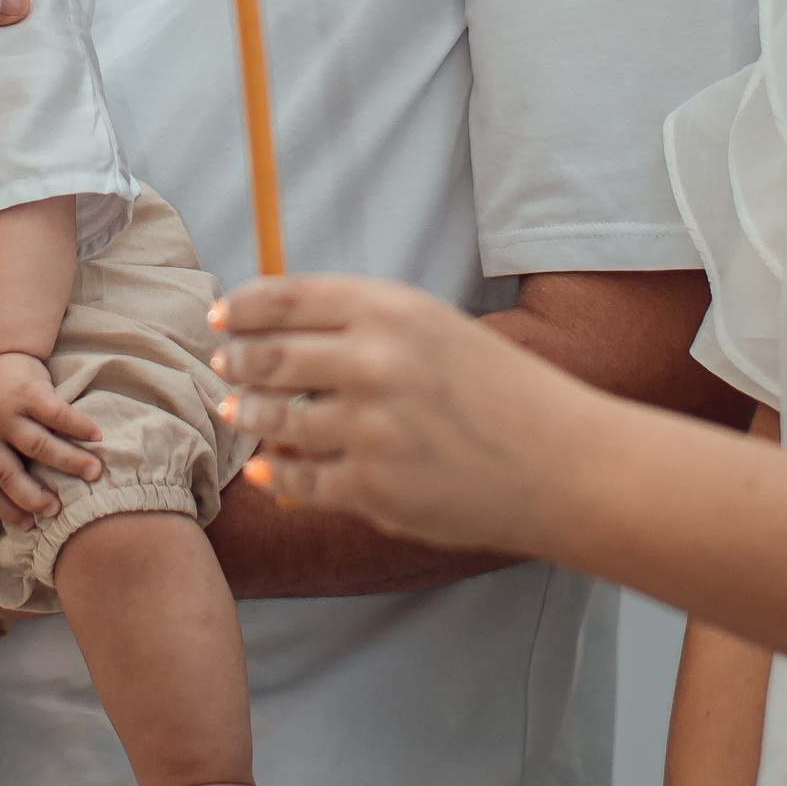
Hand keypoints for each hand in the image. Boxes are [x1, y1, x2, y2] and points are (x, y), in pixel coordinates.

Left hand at [0, 352, 102, 526]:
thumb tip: (9, 508)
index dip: (6, 510)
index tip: (30, 524)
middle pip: (11, 475)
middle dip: (36, 497)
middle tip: (57, 509)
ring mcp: (4, 411)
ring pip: (39, 446)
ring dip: (70, 463)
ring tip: (93, 473)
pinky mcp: (27, 390)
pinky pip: (57, 414)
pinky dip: (79, 426)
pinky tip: (96, 436)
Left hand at [211, 272, 561, 550]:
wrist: (564, 463)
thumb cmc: (499, 390)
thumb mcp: (435, 328)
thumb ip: (361, 321)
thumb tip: (275, 325)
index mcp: (390, 309)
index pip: (284, 298)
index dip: (242, 308)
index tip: (222, 318)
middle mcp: (375, 361)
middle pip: (268, 356)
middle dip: (236, 362)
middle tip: (223, 365)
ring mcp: (371, 427)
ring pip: (274, 419)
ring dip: (247, 415)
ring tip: (237, 411)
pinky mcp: (373, 487)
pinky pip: (298, 478)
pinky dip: (276, 472)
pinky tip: (267, 466)